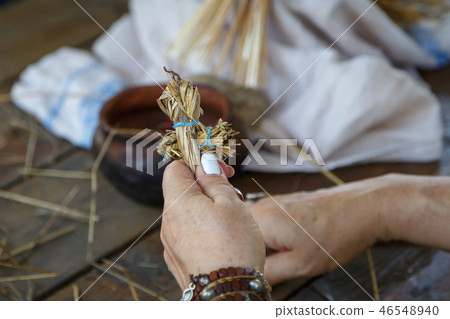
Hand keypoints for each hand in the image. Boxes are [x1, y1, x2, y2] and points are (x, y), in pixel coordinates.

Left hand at [161, 154, 265, 289]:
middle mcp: (167, 223)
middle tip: (231, 195)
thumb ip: (214, 180)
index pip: (175, 168)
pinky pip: (187, 235)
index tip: (218, 169)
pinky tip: (221, 239)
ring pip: (186, 214)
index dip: (197, 162)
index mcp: (177, 203)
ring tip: (230, 220)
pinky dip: (201, 230)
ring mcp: (170, 244)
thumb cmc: (234, 247)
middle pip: (181, 192)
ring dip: (206, 209)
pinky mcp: (177, 260)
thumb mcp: (231, 204)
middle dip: (206, 188)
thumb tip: (203, 163)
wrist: (228, 293)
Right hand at [248, 176, 389, 284]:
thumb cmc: (336, 234)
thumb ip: (270, 273)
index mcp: (260, 220)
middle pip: (242, 234)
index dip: (244, 262)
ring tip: (283, 254)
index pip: (235, 245)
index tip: (256, 274)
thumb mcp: (301, 265)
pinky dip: (272, 234)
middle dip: (251, 252)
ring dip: (261, 244)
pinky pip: (267, 220)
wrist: (362, 208)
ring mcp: (273, 201)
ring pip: (254, 228)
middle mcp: (262, 205)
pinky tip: (290, 242)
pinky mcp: (284, 201)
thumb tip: (253, 279)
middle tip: (271, 266)